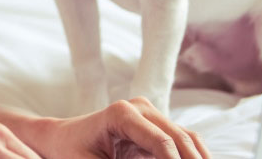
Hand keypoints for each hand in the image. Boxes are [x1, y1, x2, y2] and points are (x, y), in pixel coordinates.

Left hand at [40, 97, 210, 158]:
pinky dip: (193, 156)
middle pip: (180, 138)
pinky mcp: (155, 124)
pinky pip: (183, 141)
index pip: (163, 142)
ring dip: (198, 158)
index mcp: (121, 114)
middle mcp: (139, 108)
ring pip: (188, 138)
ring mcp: (149, 113)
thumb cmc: (72, 152)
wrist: (62, 139)